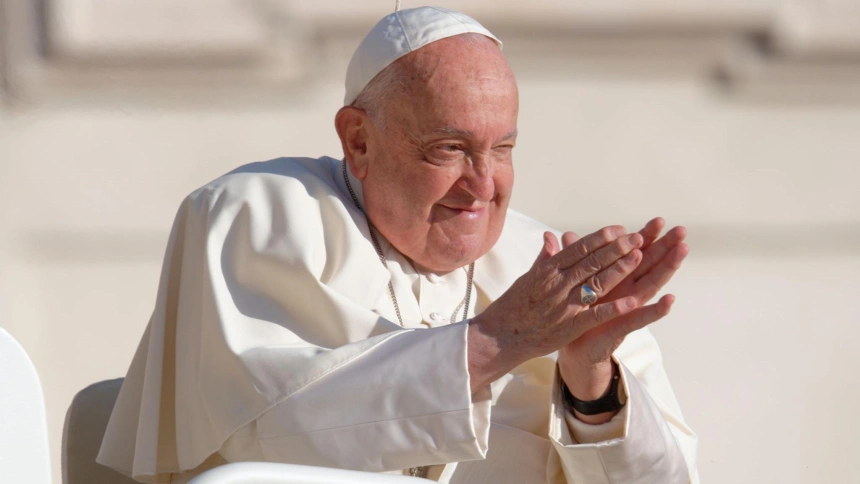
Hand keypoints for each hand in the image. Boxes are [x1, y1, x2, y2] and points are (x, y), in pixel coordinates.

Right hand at [467, 226, 643, 391]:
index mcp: (548, 269)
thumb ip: (543, 258)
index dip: (601, 237)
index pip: (579, 248)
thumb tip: (550, 237)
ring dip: (619, 269)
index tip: (620, 229)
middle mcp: (557, 283)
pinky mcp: (569, 326)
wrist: (499, 336)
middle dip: (617, 248)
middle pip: (592, 261)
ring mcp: (564, 304)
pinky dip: (614, 307)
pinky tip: (632, 301)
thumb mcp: (527, 277)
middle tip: (637, 237)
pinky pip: (595, 315)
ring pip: (596, 282)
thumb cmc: (513, 306)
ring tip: (638, 257)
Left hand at [556, 218, 688, 421]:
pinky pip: (640, 318)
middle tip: (681, 231)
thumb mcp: (574, 281)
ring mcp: (628, 308)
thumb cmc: (578, 312)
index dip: (646, 237)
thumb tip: (565, 234)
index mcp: (615, 277)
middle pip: (649, 265)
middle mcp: (626, 290)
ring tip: (682, 253)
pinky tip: (669, 300)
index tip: (658, 220)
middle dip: (666, 248)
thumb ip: (573, 258)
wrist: (574, 347)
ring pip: (650, 286)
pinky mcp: (622, 327)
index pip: (633, 253)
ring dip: (667, 269)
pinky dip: (655, 310)